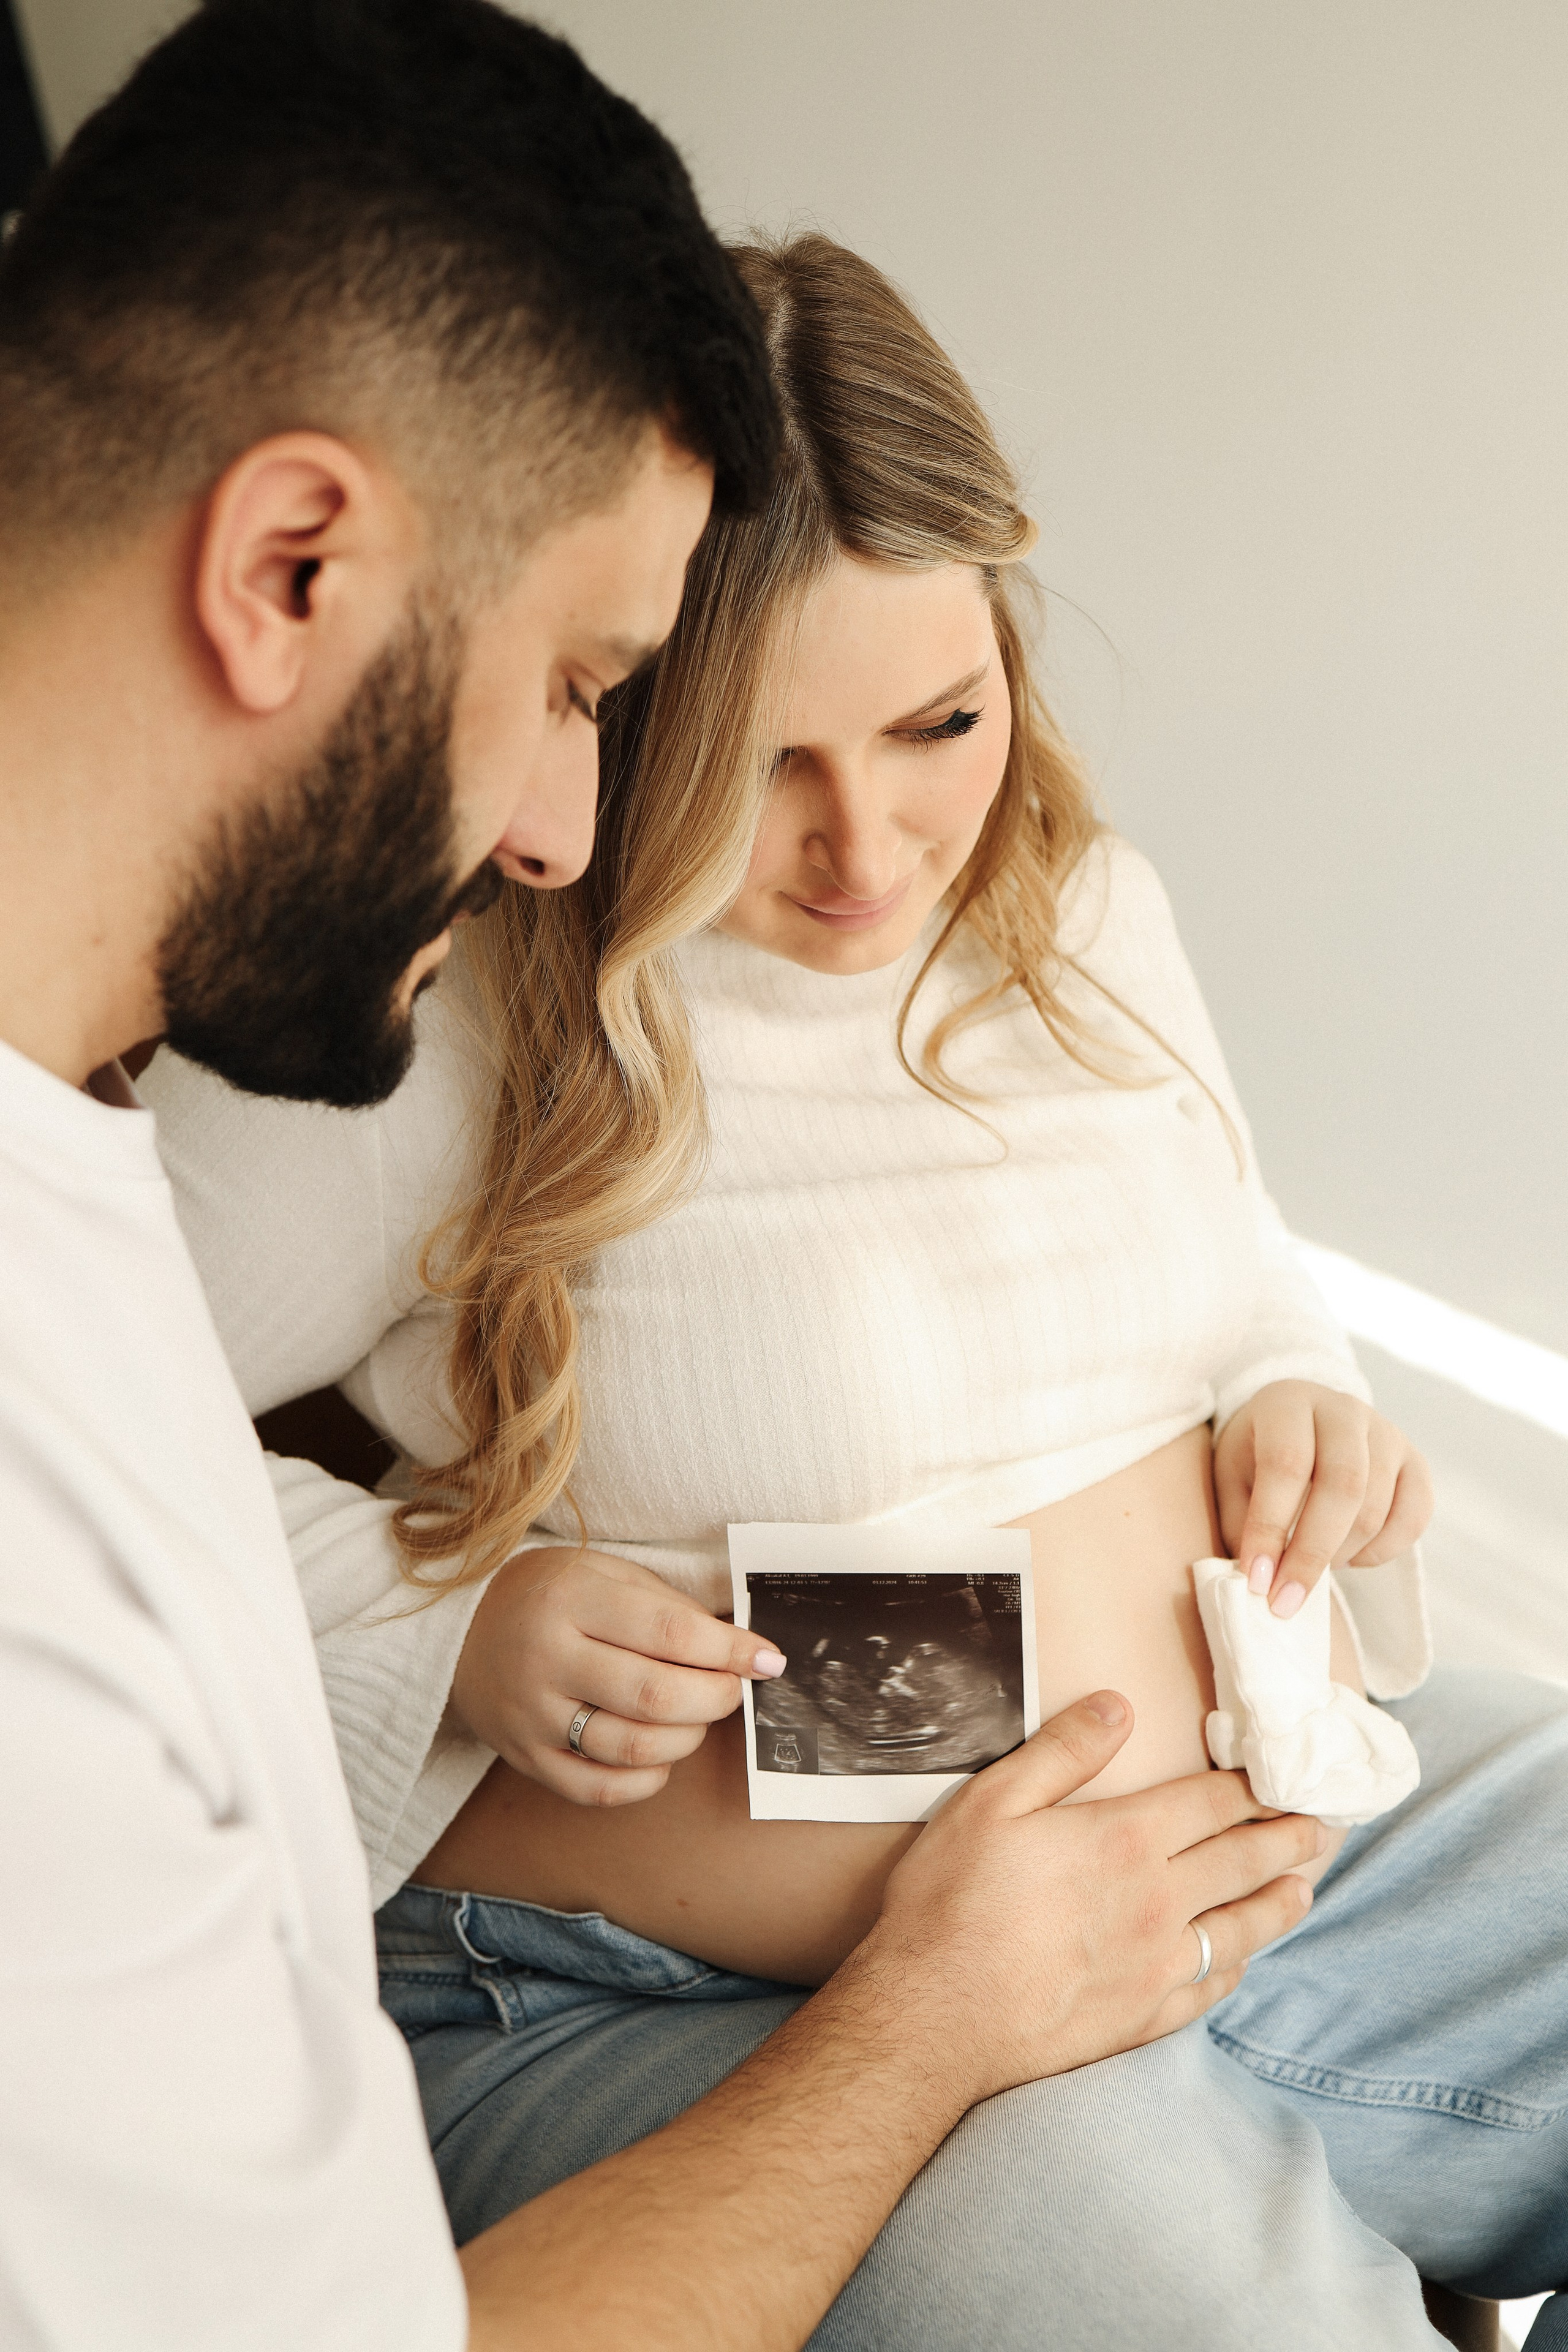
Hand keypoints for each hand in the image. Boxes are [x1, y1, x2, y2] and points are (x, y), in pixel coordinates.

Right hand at [449, 1546, 785, 1805]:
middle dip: (716, 1698)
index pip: (669, 1633)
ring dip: (686, 1739)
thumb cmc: (550, 1595)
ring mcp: (533, 1715)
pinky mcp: (525, 1758)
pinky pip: (599, 1789)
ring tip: (696, 1717)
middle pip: (656, 1697)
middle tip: (734, 1689)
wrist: (460, 1629)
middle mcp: (547, 1659)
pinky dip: (646, 1781)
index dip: (730, 1650)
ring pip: (633, 1749)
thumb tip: (741, 1647)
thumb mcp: (604, 1573)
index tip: (767, 1658)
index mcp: (571, 1600)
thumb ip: (667, 1608)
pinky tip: (660, 1756)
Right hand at [868, 1692, 1323, 2103]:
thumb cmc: (953, 1902)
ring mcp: (1157, 1965)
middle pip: (1243, 1860)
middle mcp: (1158, 1901)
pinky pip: (1211, 1988)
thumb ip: (1063, 1751)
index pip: (1211, 1802)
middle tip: (1324, 1826)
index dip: (1252, 1787)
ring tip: (1306, 1887)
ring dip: (1281, 1901)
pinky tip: (1243, 1960)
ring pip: (1243, 1927)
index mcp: (1126, 1839)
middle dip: (1288, 1838)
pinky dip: (1237, 1967)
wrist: (938, 2017)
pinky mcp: (1144, 2018)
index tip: (1283, 1777)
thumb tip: (1118, 1706)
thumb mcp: (992, 1802)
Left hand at [1213, 1380, 1432, 1618]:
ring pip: (1376, 1506)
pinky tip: (1349, 1558)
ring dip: (1342, 1554)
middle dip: (1312, 1553)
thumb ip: (1242, 1523)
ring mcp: (1387, 1433)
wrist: (1300, 1428)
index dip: (1271, 1526)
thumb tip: (1260, 1579)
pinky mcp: (1415, 1462)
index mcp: (1288, 1402)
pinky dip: (1382, 1552)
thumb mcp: (1232, 1478)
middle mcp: (1343, 1409)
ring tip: (1310, 1570)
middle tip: (1286, 1600)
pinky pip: (1414, 1517)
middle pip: (1342, 1485)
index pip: (1286, 1464)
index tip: (1256, 1579)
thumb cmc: (1256, 1457)